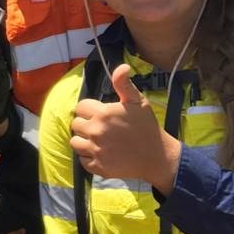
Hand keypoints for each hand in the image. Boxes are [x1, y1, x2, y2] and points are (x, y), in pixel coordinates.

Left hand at [71, 64, 181, 193]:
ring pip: (75, 142)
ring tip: (99, 141)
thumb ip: (124, 84)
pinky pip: (81, 159)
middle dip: (86, 125)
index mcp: (103, 113)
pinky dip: (88, 157)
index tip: (100, 115)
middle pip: (76, 124)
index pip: (80, 107)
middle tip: (101, 129)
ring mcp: (95, 150)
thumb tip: (122, 66)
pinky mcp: (97, 166)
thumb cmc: (147, 127)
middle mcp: (96, 131)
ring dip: (83, 141)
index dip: (89, 110)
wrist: (158, 157)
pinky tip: (102, 153)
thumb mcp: (138, 102)